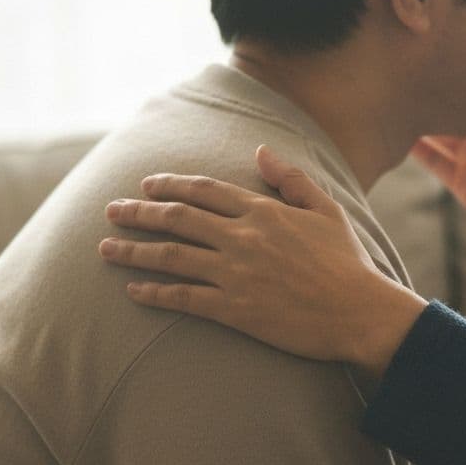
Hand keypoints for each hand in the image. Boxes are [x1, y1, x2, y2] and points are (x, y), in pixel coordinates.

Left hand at [98, 146, 427, 382]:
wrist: (359, 313)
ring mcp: (235, 274)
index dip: (170, 185)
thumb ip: (291, 179)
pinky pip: (184, 298)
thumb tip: (260, 151)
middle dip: (138, 213)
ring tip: (106, 247)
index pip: (204, 190)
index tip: (146, 186)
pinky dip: (154, 293)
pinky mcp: (235, 309)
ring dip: (134, 250)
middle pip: (177, 218)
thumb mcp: (326, 209)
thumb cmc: (348, 263)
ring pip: (172, 256)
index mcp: (263, 211)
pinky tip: (132, 290)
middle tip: (111, 211)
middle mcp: (242, 237)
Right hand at [411, 79, 465, 282]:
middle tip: (408, 75)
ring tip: (396, 100)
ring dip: (420, 121)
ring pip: (438, 135)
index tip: (440, 56)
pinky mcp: (463, 185)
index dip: (461, 77)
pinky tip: (399, 134)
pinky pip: (435, 164)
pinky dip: (417, 151)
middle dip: (433, 96)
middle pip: (453, 111)